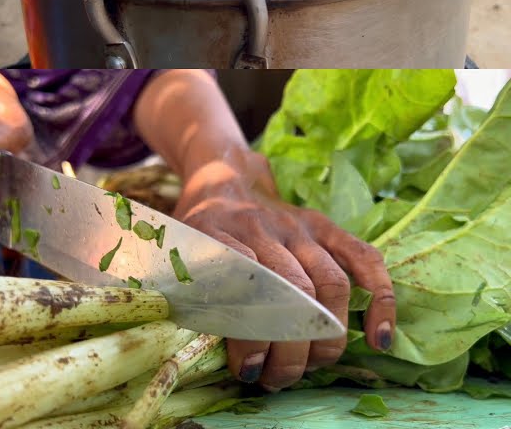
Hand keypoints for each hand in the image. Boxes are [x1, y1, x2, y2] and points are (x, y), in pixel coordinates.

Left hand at [172, 150, 395, 391]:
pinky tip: (378, 338)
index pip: (240, 286)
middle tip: (278, 379)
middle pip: (291, 292)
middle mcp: (261, 228)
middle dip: (290, 348)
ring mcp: (298, 226)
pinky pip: (364, 259)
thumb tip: (199, 350)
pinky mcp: (326, 226)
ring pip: (328, 283)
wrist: (223, 180)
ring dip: (326, 336)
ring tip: (312, 366)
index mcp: (218, 234)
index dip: (249, 333)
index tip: (248, 368)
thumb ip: (189, 290)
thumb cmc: (199, 231)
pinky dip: (379, 300)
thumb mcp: (178, 253)